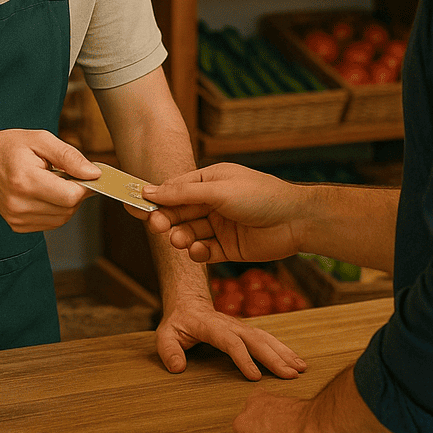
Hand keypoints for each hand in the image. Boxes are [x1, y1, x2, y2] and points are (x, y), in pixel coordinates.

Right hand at [0, 129, 99, 231]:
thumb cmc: (9, 147)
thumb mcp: (41, 139)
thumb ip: (70, 156)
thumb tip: (94, 173)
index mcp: (24, 180)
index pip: (70, 196)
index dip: (86, 185)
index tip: (88, 174)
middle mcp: (19, 204)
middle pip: (68, 208)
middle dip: (77, 192)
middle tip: (70, 173)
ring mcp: (17, 218)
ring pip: (62, 218)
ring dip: (67, 202)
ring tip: (55, 181)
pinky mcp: (17, 226)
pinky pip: (51, 223)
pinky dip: (56, 209)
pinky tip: (46, 193)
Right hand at [142, 163, 302, 263]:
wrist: (297, 221)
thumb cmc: (260, 195)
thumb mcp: (218, 190)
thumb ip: (184, 193)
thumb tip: (151, 190)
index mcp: (209, 180)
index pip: (174, 188)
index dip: (156, 197)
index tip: (135, 205)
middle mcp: (212, 202)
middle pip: (179, 212)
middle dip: (166, 219)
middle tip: (156, 226)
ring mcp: (220, 225)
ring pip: (189, 232)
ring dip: (181, 236)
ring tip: (179, 240)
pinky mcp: (228, 247)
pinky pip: (205, 251)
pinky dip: (197, 252)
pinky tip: (197, 251)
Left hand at [155, 293, 306, 381]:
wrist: (189, 303)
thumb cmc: (177, 322)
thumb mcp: (165, 335)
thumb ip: (168, 351)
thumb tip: (177, 368)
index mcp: (211, 326)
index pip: (230, 342)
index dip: (243, 358)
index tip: (254, 377)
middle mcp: (231, 324)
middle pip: (255, 340)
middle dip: (274, 357)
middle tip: (290, 375)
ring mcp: (241, 326)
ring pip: (265, 337)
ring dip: (283, 352)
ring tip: (300, 368)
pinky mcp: (247, 331)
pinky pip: (268, 338)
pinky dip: (283, 349)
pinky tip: (296, 361)